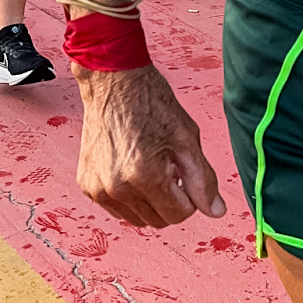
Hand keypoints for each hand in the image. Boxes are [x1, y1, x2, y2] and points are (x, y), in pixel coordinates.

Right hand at [74, 65, 224, 227]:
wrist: (113, 82)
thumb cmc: (150, 104)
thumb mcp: (186, 139)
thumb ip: (203, 180)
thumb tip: (216, 211)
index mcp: (145, 176)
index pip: (179, 215)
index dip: (189, 198)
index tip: (184, 175)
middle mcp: (117, 187)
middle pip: (158, 221)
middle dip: (170, 201)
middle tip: (169, 169)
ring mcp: (98, 188)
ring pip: (137, 218)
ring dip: (149, 202)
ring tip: (150, 168)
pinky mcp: (87, 185)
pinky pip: (117, 208)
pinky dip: (129, 196)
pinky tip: (131, 168)